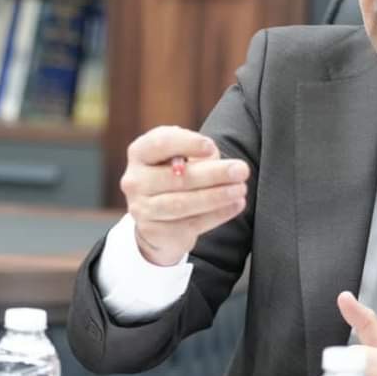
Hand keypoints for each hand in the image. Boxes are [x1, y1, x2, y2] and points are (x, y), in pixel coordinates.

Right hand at [120, 126, 249, 266]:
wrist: (157, 219)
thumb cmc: (175, 176)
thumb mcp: (181, 157)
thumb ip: (195, 152)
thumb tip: (212, 154)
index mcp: (139, 153)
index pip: (161, 143)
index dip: (188, 144)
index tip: (212, 147)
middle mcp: (134, 181)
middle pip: (177, 177)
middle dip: (214, 173)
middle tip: (241, 170)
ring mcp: (142, 209)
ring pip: (183, 203)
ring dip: (217, 196)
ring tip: (241, 189)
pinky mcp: (155, 232)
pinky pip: (191, 223)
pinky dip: (217, 214)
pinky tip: (236, 205)